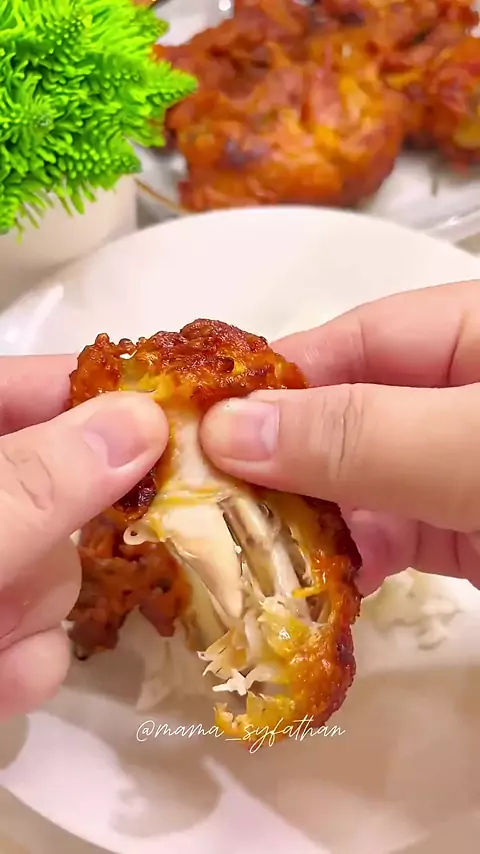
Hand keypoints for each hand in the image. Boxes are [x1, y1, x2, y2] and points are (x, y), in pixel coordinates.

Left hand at [0, 356, 166, 718]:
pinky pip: (36, 629)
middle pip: (55, 486)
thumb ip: (37, 482)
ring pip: (52, 566)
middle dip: (62, 541)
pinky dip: (26, 660)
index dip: (91, 389)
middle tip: (50, 563)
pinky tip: (0, 682)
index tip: (173, 413)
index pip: (22, 385)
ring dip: (37, 613)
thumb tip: (143, 421)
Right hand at [200, 281, 479, 594]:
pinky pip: (397, 536)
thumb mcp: (469, 444)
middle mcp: (456, 397)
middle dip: (279, 464)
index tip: (197, 429)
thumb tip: (226, 428)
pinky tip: (322, 586)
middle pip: (346, 417)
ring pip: (364, 484)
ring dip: (310, 523)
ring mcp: (459, 466)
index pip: (350, 341)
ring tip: (246, 557)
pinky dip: (359, 561)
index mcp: (468, 335)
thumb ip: (361, 434)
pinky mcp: (467, 528)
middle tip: (203, 509)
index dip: (272, 383)